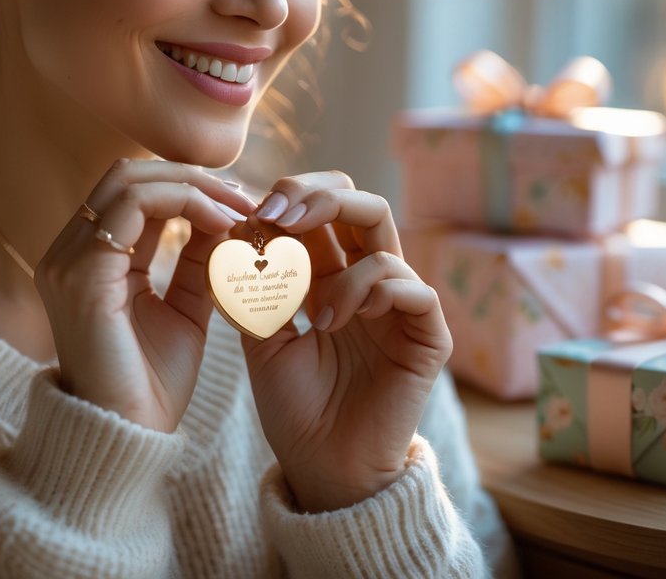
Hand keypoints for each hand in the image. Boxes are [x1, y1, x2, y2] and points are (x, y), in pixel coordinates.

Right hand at [35, 159, 254, 431]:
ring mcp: (69, 260)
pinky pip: (135, 206)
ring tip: (240, 207)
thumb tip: (226, 216)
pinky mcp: (83, 273)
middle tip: (245, 195)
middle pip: (128, 173)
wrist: (126, 439)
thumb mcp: (184, 310)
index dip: (188, 186)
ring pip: (131, 180)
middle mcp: (68, 252)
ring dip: (194, 186)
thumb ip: (198, 262)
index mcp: (87, 260)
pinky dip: (186, 204)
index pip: (132, 192)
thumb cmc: (151, 386)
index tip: (240, 202)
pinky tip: (223, 224)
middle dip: (193, 176)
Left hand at [242, 171, 451, 511]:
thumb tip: (238, 229)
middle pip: (359, 203)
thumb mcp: (260, 339)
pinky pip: (414, 289)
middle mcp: (367, 280)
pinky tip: (341, 322)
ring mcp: (400, 304)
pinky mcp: (427, 336)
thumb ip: (254, 288)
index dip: (291, 197)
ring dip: (338, 265)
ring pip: (385, 235)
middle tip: (279, 216)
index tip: (252, 214)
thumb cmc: (295, 408)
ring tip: (315, 315)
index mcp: (330, 274)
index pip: (322, 208)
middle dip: (316, 197)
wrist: (322, 467)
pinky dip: (374, 291)